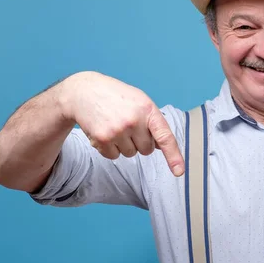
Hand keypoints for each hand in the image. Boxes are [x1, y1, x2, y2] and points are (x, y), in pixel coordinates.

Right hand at [61, 71, 183, 176]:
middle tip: (128, 125)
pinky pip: (114, 156)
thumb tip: (162, 147)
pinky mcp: (102, 139)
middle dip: (139, 142)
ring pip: (130, 154)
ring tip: (115, 125)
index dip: (173, 156)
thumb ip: (153, 123)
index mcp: (148, 109)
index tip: (179, 172)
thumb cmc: (117, 97)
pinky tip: (104, 130)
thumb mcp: (140, 102)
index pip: (165, 137)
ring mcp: (117, 130)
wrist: (84, 91)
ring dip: (124, 145)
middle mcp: (134, 121)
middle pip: (147, 150)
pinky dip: (110, 148)